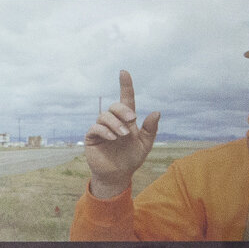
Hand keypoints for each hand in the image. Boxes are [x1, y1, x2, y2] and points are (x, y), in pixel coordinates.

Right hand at [84, 70, 159, 198]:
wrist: (118, 175)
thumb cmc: (132, 158)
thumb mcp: (145, 144)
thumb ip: (150, 129)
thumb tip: (157, 112)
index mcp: (126, 120)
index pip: (126, 98)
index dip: (125, 85)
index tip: (124, 72)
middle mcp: (113, 121)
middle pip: (114, 106)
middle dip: (123, 110)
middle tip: (132, 120)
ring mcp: (101, 128)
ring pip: (105, 116)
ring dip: (115, 123)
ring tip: (123, 135)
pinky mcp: (92, 137)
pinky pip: (95, 128)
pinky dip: (105, 131)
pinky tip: (113, 138)